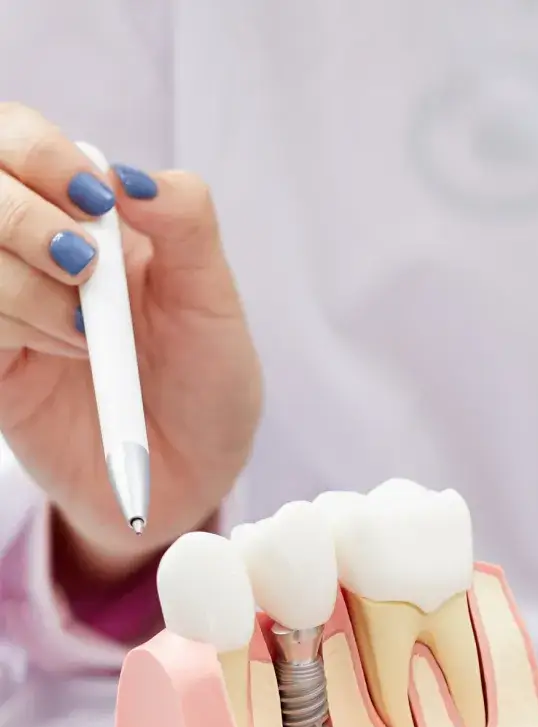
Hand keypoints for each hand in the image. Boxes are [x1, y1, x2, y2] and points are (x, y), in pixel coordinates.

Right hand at [0, 105, 259, 574]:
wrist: (190, 476)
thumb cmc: (206, 385)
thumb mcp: (214, 304)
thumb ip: (186, 227)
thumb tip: (133, 176)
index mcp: (81, 212)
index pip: (17, 137)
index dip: (41, 154)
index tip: (97, 202)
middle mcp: (26, 244)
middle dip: (22, 216)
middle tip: (84, 265)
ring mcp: (0, 296)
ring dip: (25, 285)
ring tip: (88, 333)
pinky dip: (13, 324)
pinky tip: (63, 350)